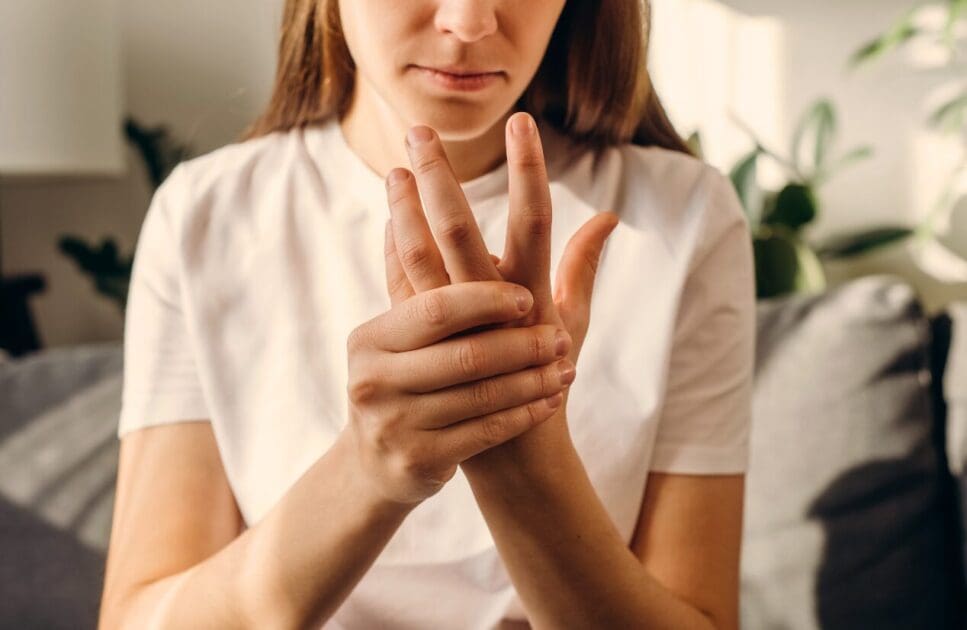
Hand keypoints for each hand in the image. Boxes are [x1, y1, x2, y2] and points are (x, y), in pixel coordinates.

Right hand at [344, 281, 572, 505]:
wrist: (379, 463)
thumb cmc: (404, 379)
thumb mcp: (404, 328)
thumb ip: (412, 260)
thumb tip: (399, 170)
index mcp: (377, 335)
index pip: (435, 305)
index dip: (483, 299)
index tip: (525, 296)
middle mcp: (376, 376)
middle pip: (464, 352)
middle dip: (518, 342)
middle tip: (558, 335)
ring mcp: (395, 422)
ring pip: (483, 395)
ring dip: (532, 379)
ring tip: (566, 366)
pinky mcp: (418, 459)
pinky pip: (485, 432)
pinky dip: (523, 413)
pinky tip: (551, 401)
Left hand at [383, 112, 618, 425]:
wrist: (511, 450)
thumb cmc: (547, 380)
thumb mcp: (573, 321)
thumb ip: (583, 264)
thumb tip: (608, 215)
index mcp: (534, 295)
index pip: (534, 219)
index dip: (529, 171)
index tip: (521, 123)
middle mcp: (492, 307)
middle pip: (459, 230)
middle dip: (438, 177)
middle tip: (420, 131)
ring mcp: (454, 327)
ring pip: (420, 257)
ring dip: (403, 209)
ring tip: (394, 165)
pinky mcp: (426, 344)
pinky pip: (404, 288)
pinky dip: (395, 251)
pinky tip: (390, 217)